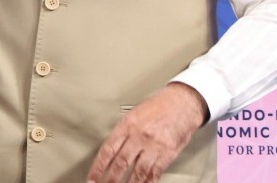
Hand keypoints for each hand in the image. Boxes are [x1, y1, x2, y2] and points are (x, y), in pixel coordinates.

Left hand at [86, 82, 206, 182]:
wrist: (184, 102)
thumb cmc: (160, 104)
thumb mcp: (135, 111)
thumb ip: (125, 130)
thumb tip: (114, 147)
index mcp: (128, 124)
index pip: (108, 149)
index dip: (98, 166)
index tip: (92, 177)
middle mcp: (139, 135)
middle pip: (121, 162)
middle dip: (111, 178)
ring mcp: (154, 145)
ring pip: (138, 171)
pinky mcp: (168, 152)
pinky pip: (155, 172)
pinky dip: (148, 182)